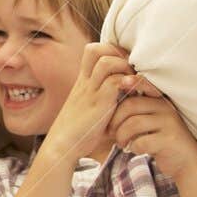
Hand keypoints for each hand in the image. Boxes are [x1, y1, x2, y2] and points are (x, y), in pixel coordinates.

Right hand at [41, 42, 132, 162]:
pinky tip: (134, 95)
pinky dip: (128, 84)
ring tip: (132, 82)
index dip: (111, 50)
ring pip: (107, 61)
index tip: (125, 64)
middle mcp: (85, 82)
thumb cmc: (78, 133)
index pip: (92, 50)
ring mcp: (91, 92)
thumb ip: (104, 100)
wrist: (61, 147)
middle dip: (118, 53)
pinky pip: (116, 82)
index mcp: (82, 82)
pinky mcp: (98, 104)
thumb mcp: (89, 110)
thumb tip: (124, 98)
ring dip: (124, 67)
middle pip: (97, 49)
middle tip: (131, 69)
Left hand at [108, 92, 196, 180]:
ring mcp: (169, 123)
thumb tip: (109, 101)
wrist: (187, 162)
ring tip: (122, 143)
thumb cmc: (161, 141)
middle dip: (115, 121)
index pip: (143, 85)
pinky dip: (133, 147)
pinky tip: (135, 150)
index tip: (121, 84)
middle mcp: (166, 108)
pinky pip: (141, 141)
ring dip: (121, 136)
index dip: (130, 83)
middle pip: (130, 105)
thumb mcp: (152, 122)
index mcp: (161, 101)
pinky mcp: (170, 140)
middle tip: (112, 133)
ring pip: (133, 123)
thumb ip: (137, 111)